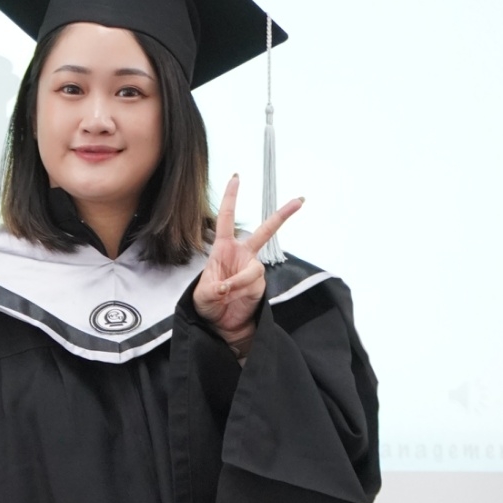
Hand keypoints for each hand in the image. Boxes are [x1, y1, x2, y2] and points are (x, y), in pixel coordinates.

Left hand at [192, 174, 302, 345]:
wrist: (222, 325)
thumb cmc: (209, 306)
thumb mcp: (202, 296)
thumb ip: (213, 289)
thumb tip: (227, 286)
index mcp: (223, 249)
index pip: (227, 218)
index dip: (231, 198)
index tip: (237, 177)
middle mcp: (242, 254)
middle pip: (265, 230)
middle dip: (282, 215)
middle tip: (300, 200)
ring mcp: (253, 269)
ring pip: (252, 270)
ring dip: (238, 283)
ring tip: (225, 294)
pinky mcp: (260, 283)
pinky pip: (253, 283)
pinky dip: (241, 291)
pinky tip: (234, 299)